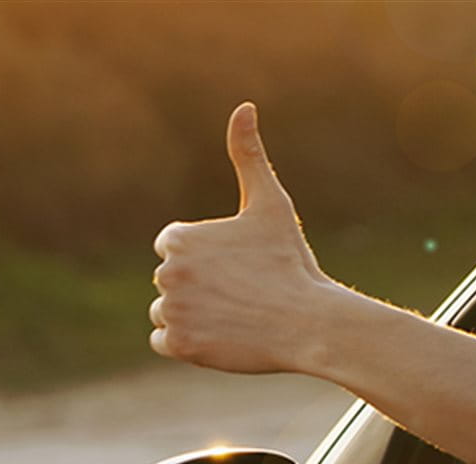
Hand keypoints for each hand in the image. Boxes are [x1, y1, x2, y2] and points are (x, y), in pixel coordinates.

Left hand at [149, 102, 336, 373]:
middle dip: (201, 287)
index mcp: (179, 238)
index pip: (174, 248)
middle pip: (171, 280)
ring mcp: (172, 311)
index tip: (237, 267)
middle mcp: (167, 273)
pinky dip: (188, 342)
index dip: (208, 258)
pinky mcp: (179, 345)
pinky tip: (220, 334)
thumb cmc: (291, 263)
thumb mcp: (271, 205)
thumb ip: (248, 155)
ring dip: (193, 314)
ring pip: (166, 311)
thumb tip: (244, 106)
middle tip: (242, 293)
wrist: (310, 323)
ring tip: (233, 315)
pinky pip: (164, 341)